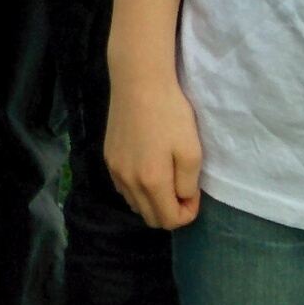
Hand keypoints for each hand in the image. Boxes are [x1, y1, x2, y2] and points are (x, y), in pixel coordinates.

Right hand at [106, 68, 205, 229]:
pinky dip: (138, 190)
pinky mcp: (108, 158)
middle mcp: (128, 182)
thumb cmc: (170, 115)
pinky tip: (147, 168)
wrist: (138, 83)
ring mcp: (115, 171)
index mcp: (151, 182)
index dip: (188, 213)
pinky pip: (124, 189)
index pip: (169, 220)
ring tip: (166, 177)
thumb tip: (181, 198)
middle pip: (150, 217)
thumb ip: (188, 184)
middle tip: (183, 187)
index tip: (194, 192)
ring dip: (153, 201)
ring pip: (135, 204)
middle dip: (170, 210)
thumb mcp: (192, 152)